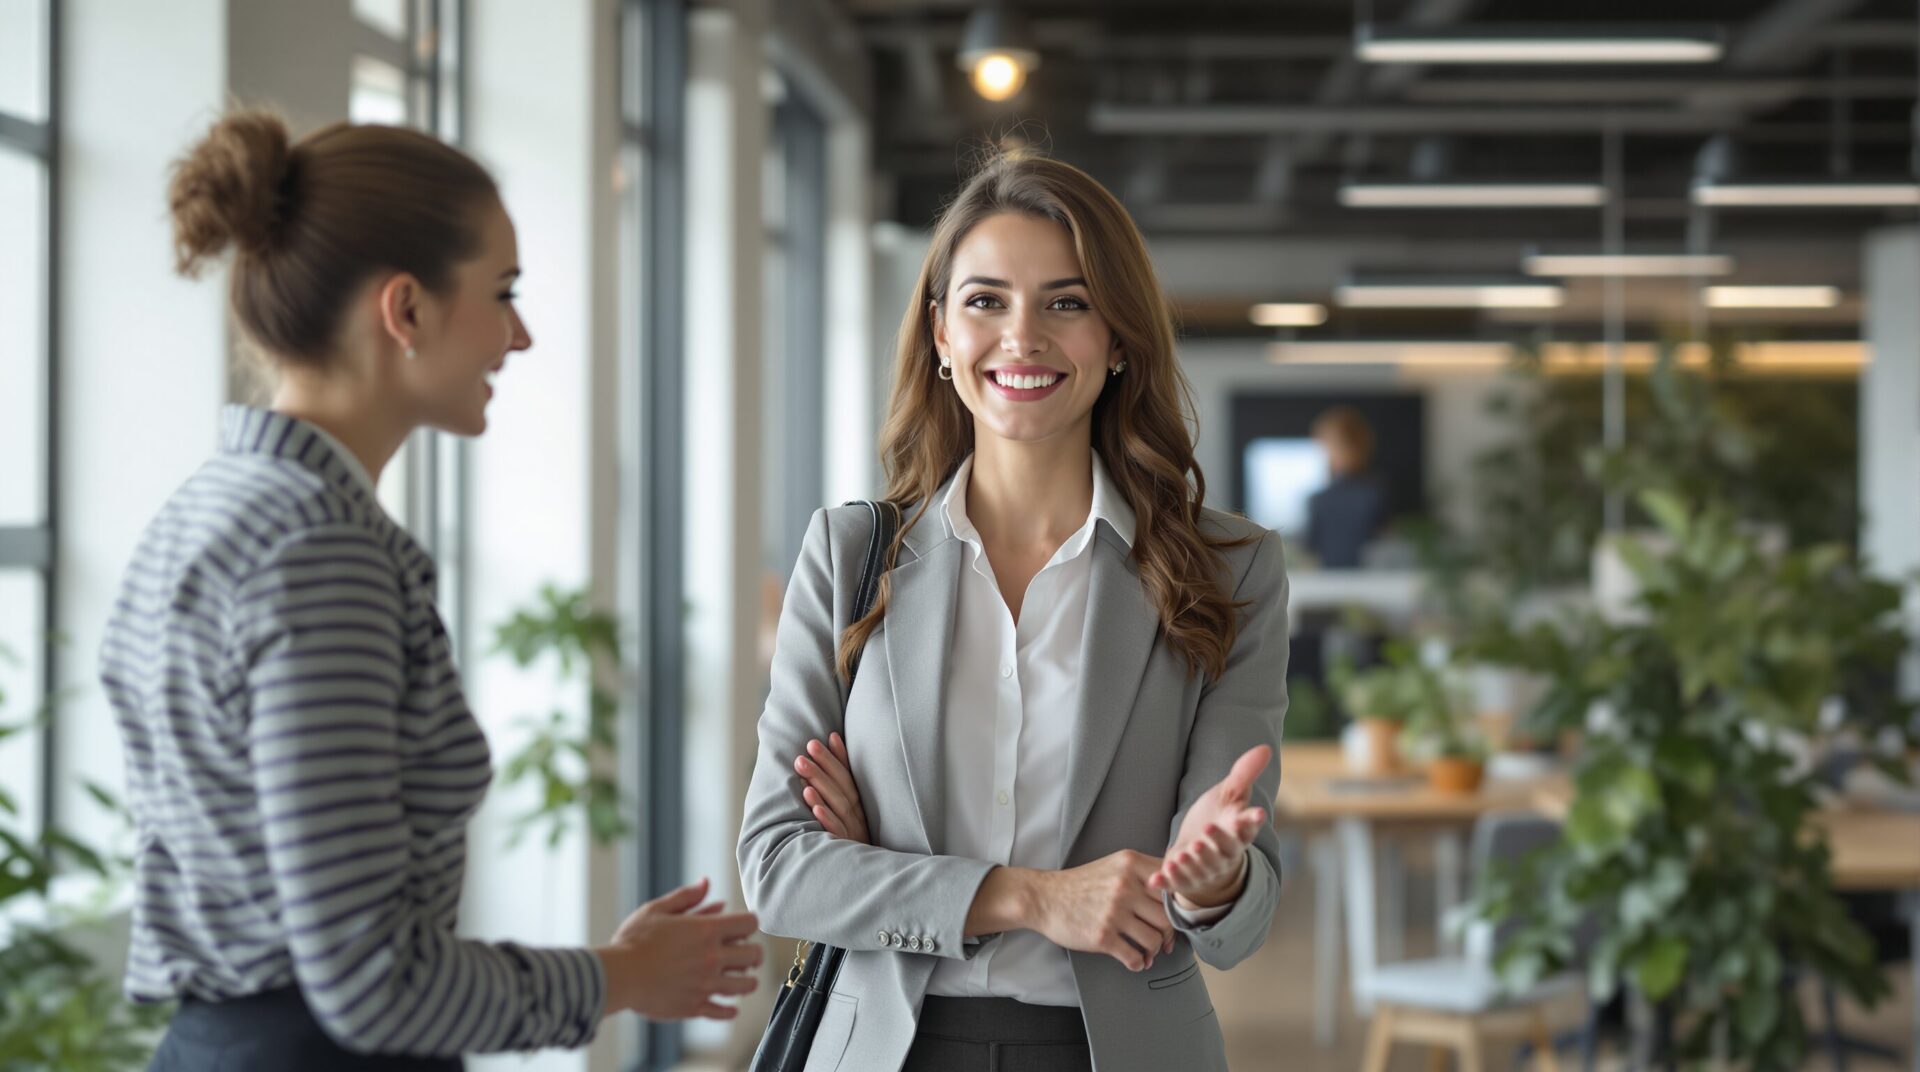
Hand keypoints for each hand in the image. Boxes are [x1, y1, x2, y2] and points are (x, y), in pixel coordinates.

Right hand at [597, 877, 762, 1020]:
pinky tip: (729, 1007)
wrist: (618, 975)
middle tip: (746, 955)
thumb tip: (706, 883)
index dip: (749, 923)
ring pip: (745, 986)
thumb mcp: (657, 909)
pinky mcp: (694, 1006)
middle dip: (753, 953)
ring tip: (740, 980)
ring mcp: (705, 984)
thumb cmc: (633, 940)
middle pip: (754, 955)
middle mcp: (712, 957)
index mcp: (706, 930)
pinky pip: (723, 1012)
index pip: (749, 923)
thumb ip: (686, 896)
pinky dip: (730, 1010)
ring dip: (746, 982)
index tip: (742, 928)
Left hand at [794, 732, 868, 844]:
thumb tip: (822, 776)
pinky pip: (836, 832)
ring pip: (838, 806)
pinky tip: (813, 804)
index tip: (829, 735)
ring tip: (803, 767)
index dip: (841, 757)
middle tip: (808, 746)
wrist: (868, 884)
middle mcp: (859, 819)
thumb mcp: (853, 825)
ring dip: (821, 785)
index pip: (851, 779)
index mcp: (861, 810)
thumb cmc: (854, 851)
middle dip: (825, 765)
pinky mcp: (846, 850)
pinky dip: (826, 817)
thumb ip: (843, 800)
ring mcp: (854, 834)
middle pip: (843, 788)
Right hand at [1027, 850, 1176, 971]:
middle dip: (1167, 932)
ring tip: (1147, 952)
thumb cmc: (1081, 884)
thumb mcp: (1114, 865)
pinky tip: (1135, 961)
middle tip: (1162, 940)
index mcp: (1130, 864)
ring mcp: (1114, 912)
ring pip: (1154, 939)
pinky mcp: (1102, 936)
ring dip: (1154, 950)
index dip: (1177, 904)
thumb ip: (1143, 872)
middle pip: (1167, 916)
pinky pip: (1134, 957)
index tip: (1173, 915)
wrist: (1044, 898)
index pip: (1172, 885)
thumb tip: (1176, 893)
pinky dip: (1138, 963)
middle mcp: (1125, 886)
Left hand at [1149, 745, 1271, 910]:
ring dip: (1192, 864)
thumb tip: (1266, 747)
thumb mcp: (1230, 794)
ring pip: (1202, 870)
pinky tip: (1155, 880)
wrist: (1202, 851)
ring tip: (1182, 854)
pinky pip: (1177, 884)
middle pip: (1225, 851)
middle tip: (1207, 830)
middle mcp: (1224, 855)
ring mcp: (1205, 870)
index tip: (1257, 813)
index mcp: (1238, 833)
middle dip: (1217, 842)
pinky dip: (1168, 883)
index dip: (1251, 821)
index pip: (1248, 827)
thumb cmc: (1220, 819)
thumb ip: (1244, 774)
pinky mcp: (1184, 880)